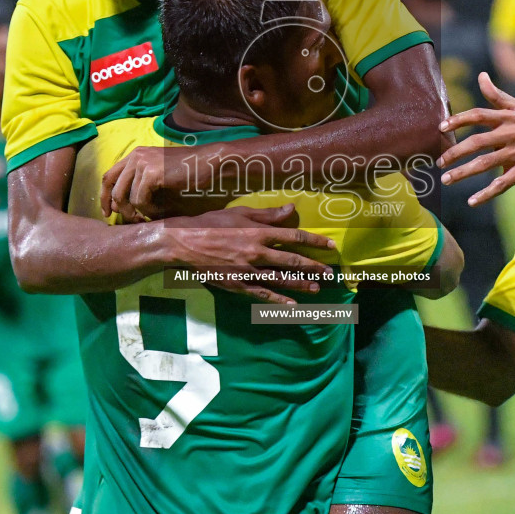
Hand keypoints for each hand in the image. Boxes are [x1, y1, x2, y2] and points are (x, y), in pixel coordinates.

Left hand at [102, 146, 204, 221]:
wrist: (209, 163)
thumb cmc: (187, 172)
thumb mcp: (158, 176)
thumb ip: (138, 186)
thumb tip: (118, 206)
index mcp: (135, 155)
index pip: (109, 175)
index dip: (105, 195)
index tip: (108, 211)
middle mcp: (136, 156)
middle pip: (111, 186)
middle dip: (116, 208)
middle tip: (127, 221)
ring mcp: (143, 163)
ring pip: (125, 197)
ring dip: (136, 212)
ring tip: (149, 218)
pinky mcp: (152, 174)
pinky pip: (140, 200)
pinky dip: (149, 211)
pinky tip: (160, 212)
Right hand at [164, 204, 337, 304]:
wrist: (184, 243)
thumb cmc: (211, 223)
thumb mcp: (240, 213)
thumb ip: (267, 215)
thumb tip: (291, 209)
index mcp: (258, 233)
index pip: (294, 237)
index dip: (314, 241)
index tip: (330, 246)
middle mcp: (256, 252)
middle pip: (291, 261)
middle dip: (313, 267)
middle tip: (330, 273)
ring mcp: (247, 271)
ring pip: (280, 279)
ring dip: (300, 284)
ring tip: (317, 288)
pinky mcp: (237, 284)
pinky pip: (261, 293)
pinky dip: (278, 299)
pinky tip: (291, 304)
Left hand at [437, 72, 514, 205]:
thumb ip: (498, 95)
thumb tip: (481, 76)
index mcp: (509, 117)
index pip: (479, 115)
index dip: (458, 121)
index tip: (441, 128)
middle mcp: (513, 133)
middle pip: (477, 142)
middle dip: (455, 152)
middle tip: (439, 162)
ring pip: (486, 163)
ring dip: (463, 173)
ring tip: (446, 180)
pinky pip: (502, 183)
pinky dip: (486, 193)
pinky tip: (472, 201)